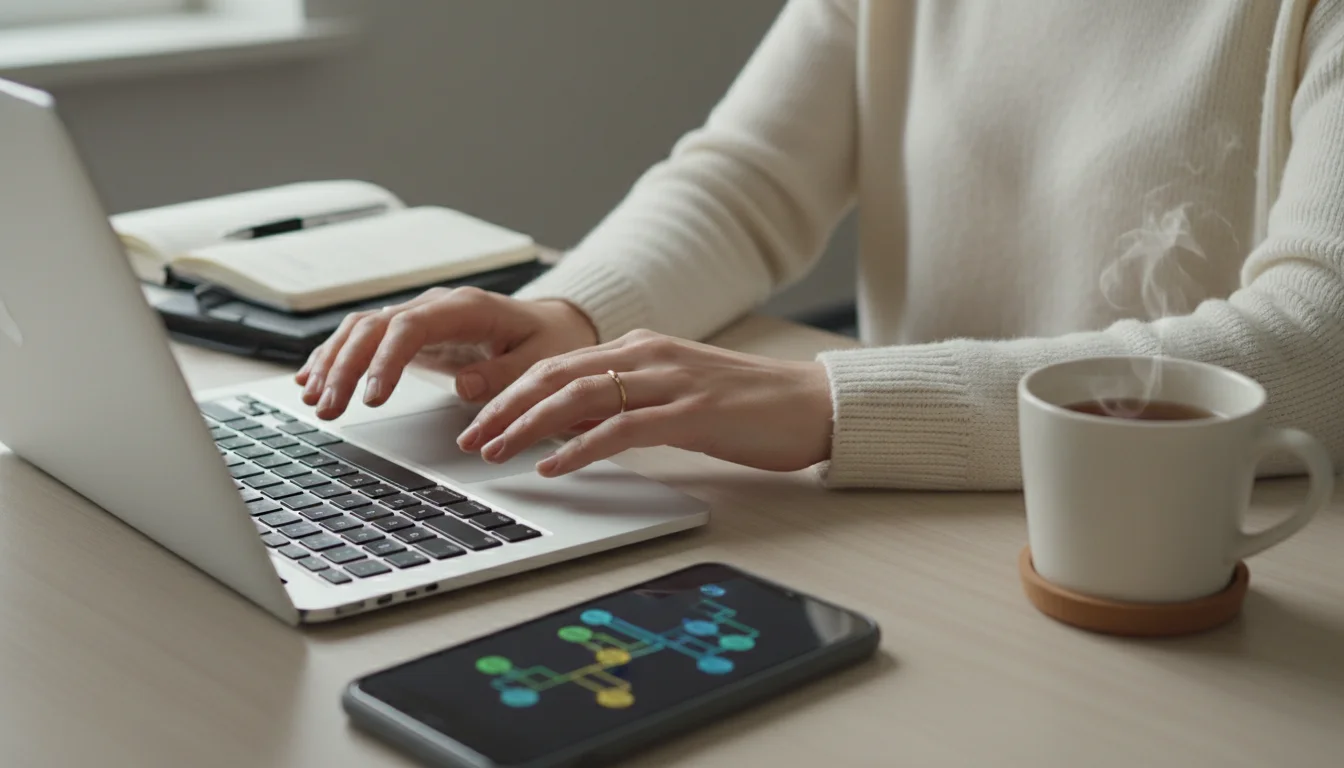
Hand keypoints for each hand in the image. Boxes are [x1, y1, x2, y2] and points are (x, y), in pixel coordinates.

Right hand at [295, 287, 597, 419]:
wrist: (551, 324)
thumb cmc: (550, 342)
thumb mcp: (541, 361)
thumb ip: (505, 374)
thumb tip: (464, 387)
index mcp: (467, 309)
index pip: (412, 327)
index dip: (386, 360)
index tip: (373, 397)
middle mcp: (436, 306)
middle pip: (375, 327)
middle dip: (346, 367)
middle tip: (329, 408)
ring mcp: (419, 317)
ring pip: (362, 330)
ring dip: (334, 363)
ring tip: (315, 400)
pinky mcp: (410, 332)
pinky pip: (365, 338)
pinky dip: (336, 356)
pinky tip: (312, 378)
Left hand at [457, 330, 833, 476]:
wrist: (812, 404)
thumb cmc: (747, 405)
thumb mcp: (675, 396)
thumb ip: (625, 404)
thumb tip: (573, 428)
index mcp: (641, 347)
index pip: (559, 363)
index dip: (511, 391)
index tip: (479, 418)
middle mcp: (649, 355)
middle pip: (556, 374)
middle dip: (504, 407)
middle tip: (471, 438)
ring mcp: (670, 381)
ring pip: (579, 396)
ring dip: (529, 426)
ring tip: (497, 452)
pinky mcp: (691, 412)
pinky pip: (621, 428)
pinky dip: (579, 448)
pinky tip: (554, 466)